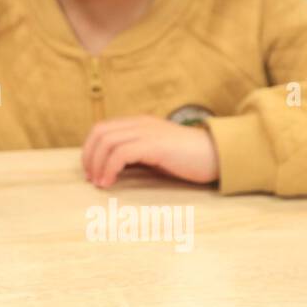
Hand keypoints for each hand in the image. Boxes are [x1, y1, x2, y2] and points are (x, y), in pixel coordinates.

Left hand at [81, 117, 220, 188]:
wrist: (217, 156)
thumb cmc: (187, 159)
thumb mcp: (155, 154)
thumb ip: (135, 155)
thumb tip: (110, 169)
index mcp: (138, 123)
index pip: (102, 129)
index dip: (90, 149)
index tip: (91, 171)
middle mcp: (140, 124)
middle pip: (100, 133)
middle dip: (89, 156)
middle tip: (91, 179)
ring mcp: (147, 132)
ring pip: (107, 142)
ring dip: (97, 164)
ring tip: (100, 183)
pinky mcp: (155, 145)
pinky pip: (121, 153)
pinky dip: (110, 168)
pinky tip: (110, 182)